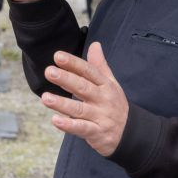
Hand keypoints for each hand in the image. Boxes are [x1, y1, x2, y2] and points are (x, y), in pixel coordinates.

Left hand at [40, 42, 127, 156]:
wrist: (131, 132)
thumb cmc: (115, 104)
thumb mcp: (111, 83)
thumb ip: (99, 65)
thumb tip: (95, 44)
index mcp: (105, 85)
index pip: (88, 71)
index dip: (73, 63)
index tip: (58, 56)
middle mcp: (103, 99)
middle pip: (83, 87)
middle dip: (66, 79)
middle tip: (49, 71)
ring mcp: (100, 116)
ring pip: (79, 109)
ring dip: (62, 104)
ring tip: (45, 98)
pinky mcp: (97, 133)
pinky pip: (82, 128)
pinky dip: (69, 125)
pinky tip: (56, 120)